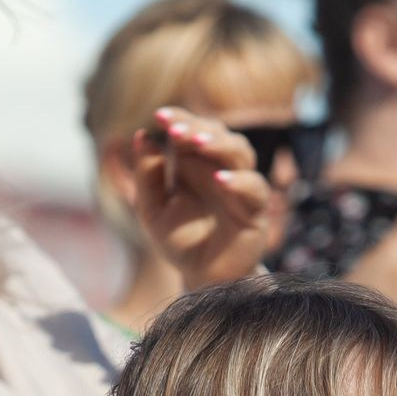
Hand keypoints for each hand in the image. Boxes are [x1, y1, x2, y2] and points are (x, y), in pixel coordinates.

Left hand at [131, 109, 273, 292]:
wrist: (202, 277)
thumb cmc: (180, 241)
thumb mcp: (151, 209)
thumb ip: (146, 175)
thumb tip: (142, 136)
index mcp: (194, 163)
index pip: (192, 129)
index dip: (180, 119)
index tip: (159, 117)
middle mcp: (219, 168)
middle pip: (218, 133)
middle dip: (197, 128)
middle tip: (175, 131)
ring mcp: (240, 187)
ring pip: (240, 152)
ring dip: (219, 145)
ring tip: (195, 144)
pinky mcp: (254, 210)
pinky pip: (254, 189)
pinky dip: (238, 182)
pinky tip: (219, 180)